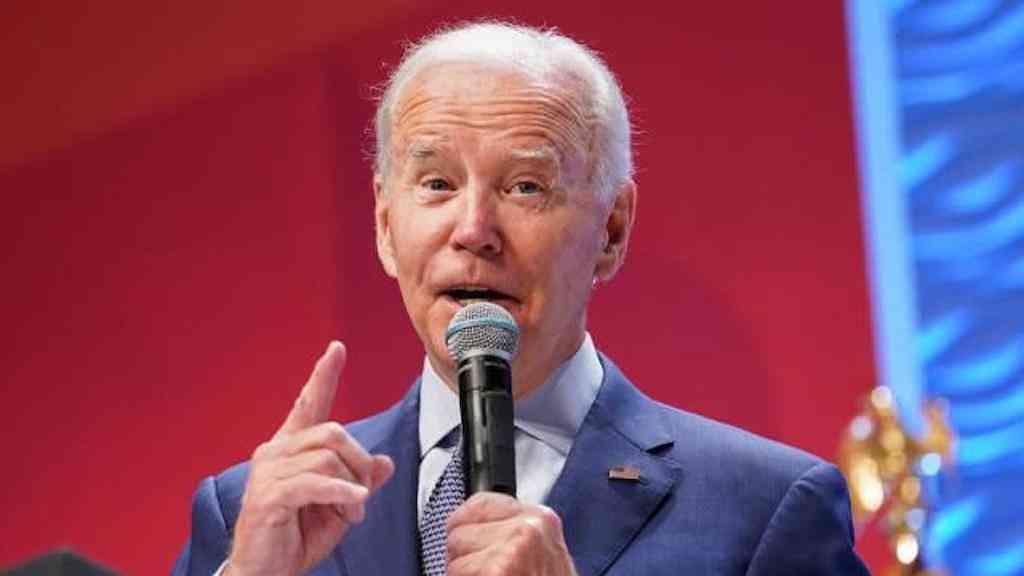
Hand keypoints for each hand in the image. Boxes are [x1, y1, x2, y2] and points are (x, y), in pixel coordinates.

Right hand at [226, 341, 394, 575]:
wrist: (264, 572)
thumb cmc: (294, 538)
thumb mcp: (338, 507)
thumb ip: (359, 481)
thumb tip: (385, 462)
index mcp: (290, 449)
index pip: (309, 404)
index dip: (324, 376)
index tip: (337, 349)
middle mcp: (275, 453)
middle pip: (332, 432)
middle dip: (359, 460)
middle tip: (363, 493)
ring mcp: (268, 473)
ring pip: (327, 457)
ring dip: (351, 486)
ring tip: (352, 511)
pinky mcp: (269, 496)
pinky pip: (314, 482)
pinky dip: (341, 491)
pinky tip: (353, 502)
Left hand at [446, 492, 576, 575]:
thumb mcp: (540, 558)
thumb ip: (512, 537)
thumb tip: (467, 527)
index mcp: (541, 520)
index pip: (479, 503)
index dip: (469, 531)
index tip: (478, 551)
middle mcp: (529, 529)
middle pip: (460, 529)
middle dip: (466, 558)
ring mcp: (513, 549)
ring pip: (454, 556)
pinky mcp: (498, 570)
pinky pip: (456, 574)